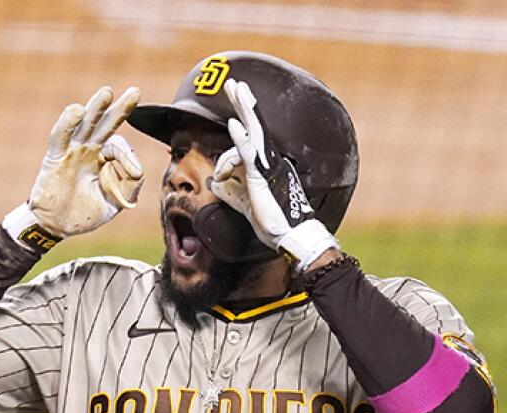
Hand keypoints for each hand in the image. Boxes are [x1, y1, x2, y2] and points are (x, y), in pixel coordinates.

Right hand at [27, 86, 143, 237]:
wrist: (57, 227)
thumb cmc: (85, 214)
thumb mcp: (116, 202)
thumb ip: (131, 185)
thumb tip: (136, 169)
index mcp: (104, 158)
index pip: (119, 147)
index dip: (128, 157)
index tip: (134, 172)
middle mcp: (88, 149)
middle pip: (105, 123)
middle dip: (120, 108)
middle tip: (135, 92)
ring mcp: (71, 151)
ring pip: (85, 124)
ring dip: (96, 108)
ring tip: (107, 93)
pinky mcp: (55, 157)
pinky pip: (60, 136)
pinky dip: (67, 123)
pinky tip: (76, 110)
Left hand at [211, 79, 337, 267]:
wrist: (289, 235)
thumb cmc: (272, 223)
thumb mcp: (245, 205)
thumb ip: (232, 192)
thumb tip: (217, 185)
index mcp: (265, 166)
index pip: (244, 145)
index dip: (231, 146)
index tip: (225, 146)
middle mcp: (268, 160)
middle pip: (254, 126)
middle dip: (243, 103)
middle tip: (234, 83)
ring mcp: (266, 165)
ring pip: (253, 131)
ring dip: (243, 107)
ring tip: (234, 87)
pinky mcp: (262, 175)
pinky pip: (250, 152)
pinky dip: (241, 137)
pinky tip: (232, 123)